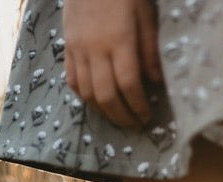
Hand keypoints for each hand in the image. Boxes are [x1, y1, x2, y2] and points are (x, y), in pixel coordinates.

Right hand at [63, 0, 161, 127]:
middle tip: (135, 125)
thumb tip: (156, 83)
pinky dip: (85, 97)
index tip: (148, 117)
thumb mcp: (146, 14)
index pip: (129, 85)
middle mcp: (96, 49)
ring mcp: (78, 49)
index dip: (139, 106)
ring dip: (104, 112)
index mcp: (119, 40)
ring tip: (118, 118)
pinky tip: (97, 103)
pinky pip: (72, 80)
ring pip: (88, 93)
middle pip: (107, 96)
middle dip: (122, 117)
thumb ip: (150, 49)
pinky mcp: (67, 47)